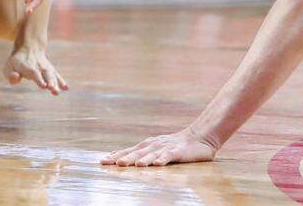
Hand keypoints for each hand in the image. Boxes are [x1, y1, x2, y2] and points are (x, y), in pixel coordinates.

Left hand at [4, 42, 67, 94]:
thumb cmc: (16, 62)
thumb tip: (16, 79)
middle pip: (46, 74)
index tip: (44, 86)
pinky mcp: (51, 70)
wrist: (28, 48)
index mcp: (28, 66)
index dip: (39, 79)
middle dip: (50, 82)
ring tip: (57, 92)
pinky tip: (66, 88)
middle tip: (52, 89)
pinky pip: (57, 75)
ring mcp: (46, 68)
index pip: (34, 73)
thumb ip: (11, 75)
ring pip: (52, 75)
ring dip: (56, 83)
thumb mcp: (8, 67)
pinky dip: (61, 81)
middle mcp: (39, 67)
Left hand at [101, 127, 217, 166]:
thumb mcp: (157, 149)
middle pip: (136, 153)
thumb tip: (126, 161)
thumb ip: (144, 155)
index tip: (103, 161)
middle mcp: (154, 145)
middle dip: (124, 158)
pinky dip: (162, 159)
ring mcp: (165, 148)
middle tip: (111, 163)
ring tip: (134, 165)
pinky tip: (157, 164)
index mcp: (147, 146)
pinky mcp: (178, 151)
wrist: (199, 137)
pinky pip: (169, 156)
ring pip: (152, 155)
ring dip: (142, 159)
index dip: (116, 155)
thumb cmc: (176, 146)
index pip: (129, 151)